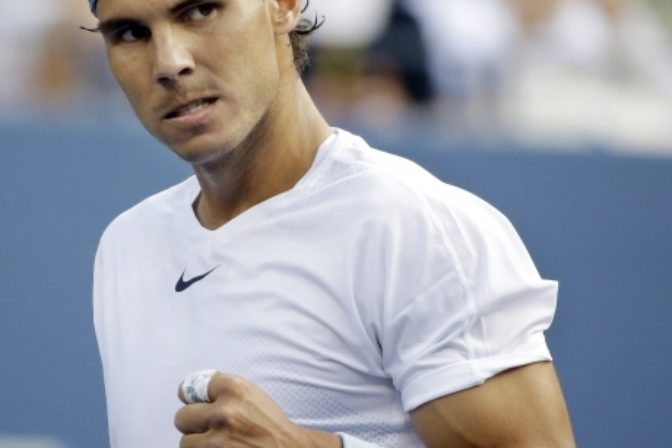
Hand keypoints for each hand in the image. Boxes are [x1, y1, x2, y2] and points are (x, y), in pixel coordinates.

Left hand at [175, 371, 340, 447]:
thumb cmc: (272, 426)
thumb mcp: (252, 396)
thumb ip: (223, 391)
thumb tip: (187, 393)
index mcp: (233, 389)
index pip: (190, 388)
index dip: (195, 399)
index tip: (199, 404)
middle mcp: (223, 413)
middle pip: (181, 417)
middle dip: (194, 424)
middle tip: (213, 428)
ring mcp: (217, 441)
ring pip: (185, 442)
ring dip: (199, 443)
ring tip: (221, 442)